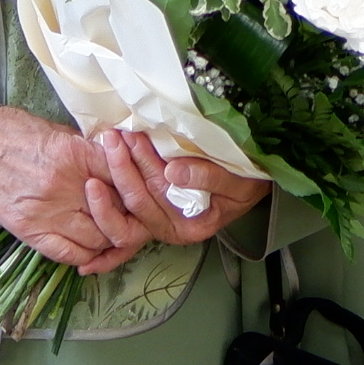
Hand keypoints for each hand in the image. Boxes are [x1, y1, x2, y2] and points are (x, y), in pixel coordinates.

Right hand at [0, 107, 142, 274]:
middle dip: (131, 216)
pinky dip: (87, 255)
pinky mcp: (29, 231)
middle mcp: (64, 187)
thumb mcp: (58, 130)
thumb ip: (90, 151)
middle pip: (118, 212)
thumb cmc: (12, 132)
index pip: (124, 178)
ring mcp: (47, 213)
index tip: (143, 190)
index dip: (139, 186)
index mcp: (74, 155)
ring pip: (99, 238)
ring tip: (113, 230)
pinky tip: (91, 247)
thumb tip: (121, 163)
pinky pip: (70, 254)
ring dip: (111, 238)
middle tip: (135, 215)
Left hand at [89, 129, 266, 247]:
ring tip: (110, 138)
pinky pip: (133, 191)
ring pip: (130, 195)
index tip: (133, 139)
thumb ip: (209, 178)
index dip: (142, 167)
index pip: (156, 198)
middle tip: (113, 135)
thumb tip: (173, 171)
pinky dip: (122, 170)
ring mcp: (158, 216)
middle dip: (122, 165)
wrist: (253, 185)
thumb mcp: (238, 184)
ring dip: (118, 166)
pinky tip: (114, 150)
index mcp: (188, 228)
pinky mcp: (153, 204)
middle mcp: (168, 227)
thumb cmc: (248, 184)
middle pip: (136, 198)